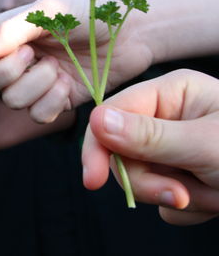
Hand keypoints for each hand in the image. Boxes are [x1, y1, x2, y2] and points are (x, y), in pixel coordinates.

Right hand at [0, 0, 155, 121]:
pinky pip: (37, 116)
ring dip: (37, 84)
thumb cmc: (87, 9)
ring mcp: (30, 84)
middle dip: (4, 74)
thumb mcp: (46, 12)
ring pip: (10, 102)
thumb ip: (8, 31)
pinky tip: (68, 82)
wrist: (131, 29)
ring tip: (58, 65)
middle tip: (31, 53)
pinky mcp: (53, 103)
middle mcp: (8, 61)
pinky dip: (53, 101)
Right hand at [82, 69, 218, 224]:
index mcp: (173, 93)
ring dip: (174, 196)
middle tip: (181, 195)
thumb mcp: (206, 145)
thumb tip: (96, 120)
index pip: (114, 114)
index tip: (94, 180)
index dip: (99, 147)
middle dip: (150, 179)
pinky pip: (161, 199)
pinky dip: (186, 208)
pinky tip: (214, 202)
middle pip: (123, 151)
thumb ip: (149, 136)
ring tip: (211, 196)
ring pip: (141, 179)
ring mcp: (175, 150)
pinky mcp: (184, 177)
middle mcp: (169, 117)